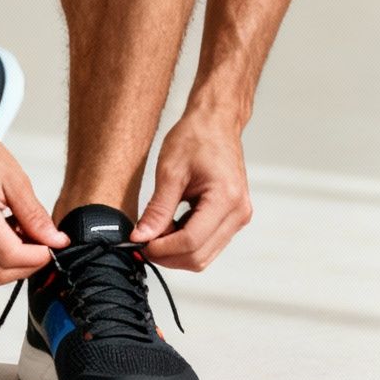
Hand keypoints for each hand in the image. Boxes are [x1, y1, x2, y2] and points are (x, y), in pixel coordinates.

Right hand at [0, 119, 67, 285]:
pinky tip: (0, 238)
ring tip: (20, 240)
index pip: (10, 255)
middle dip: (25, 267)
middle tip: (40, 248)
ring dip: (6, 267)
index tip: (51, 247)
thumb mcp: (14, 178)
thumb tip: (54, 241)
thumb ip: (35, 215)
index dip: (37, 257)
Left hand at [131, 111, 251, 270]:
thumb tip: (141, 237)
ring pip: (204, 256)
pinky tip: (171, 225)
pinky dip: (186, 242)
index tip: (140, 243)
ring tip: (157, 229)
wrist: (216, 123)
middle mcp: (238, 212)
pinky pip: (209, 244)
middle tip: (144, 240)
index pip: (191, 242)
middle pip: (199, 257)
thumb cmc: (196, 138)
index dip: (162, 249)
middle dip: (168, 255)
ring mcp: (239, 217)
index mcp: (225, 198)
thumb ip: (157, 209)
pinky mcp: (234, 217)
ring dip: (177, 251)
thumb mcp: (170, 172)